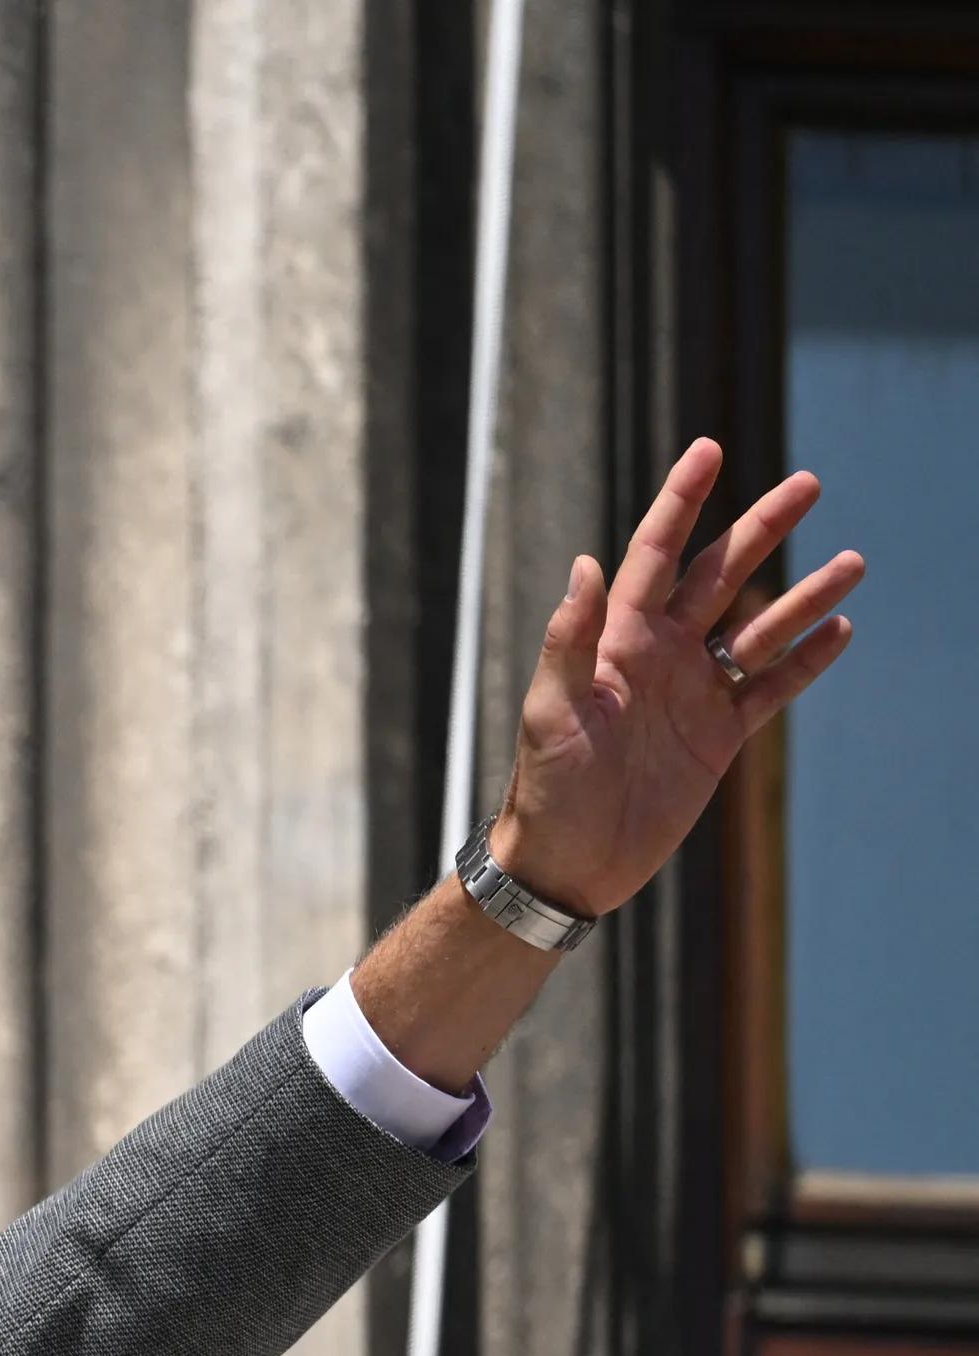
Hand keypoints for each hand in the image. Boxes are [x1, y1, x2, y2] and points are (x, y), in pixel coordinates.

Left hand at [491, 438, 859, 915]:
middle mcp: (659, 655)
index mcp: (616, 640)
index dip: (681, 503)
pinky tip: (840, 628)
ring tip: (853, 560)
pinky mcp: (717, 736)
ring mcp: (692, 693)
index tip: (708, 450)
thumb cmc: (546, 787)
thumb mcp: (551, 711)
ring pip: (758, 628)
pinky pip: (770, 686)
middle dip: (762, 529)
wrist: (567, 861)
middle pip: (719, 576)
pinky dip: (805, 659)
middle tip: (808, 483)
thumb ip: (570, 640)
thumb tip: (586, 563)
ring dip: (803, 594)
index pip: (654, 555)